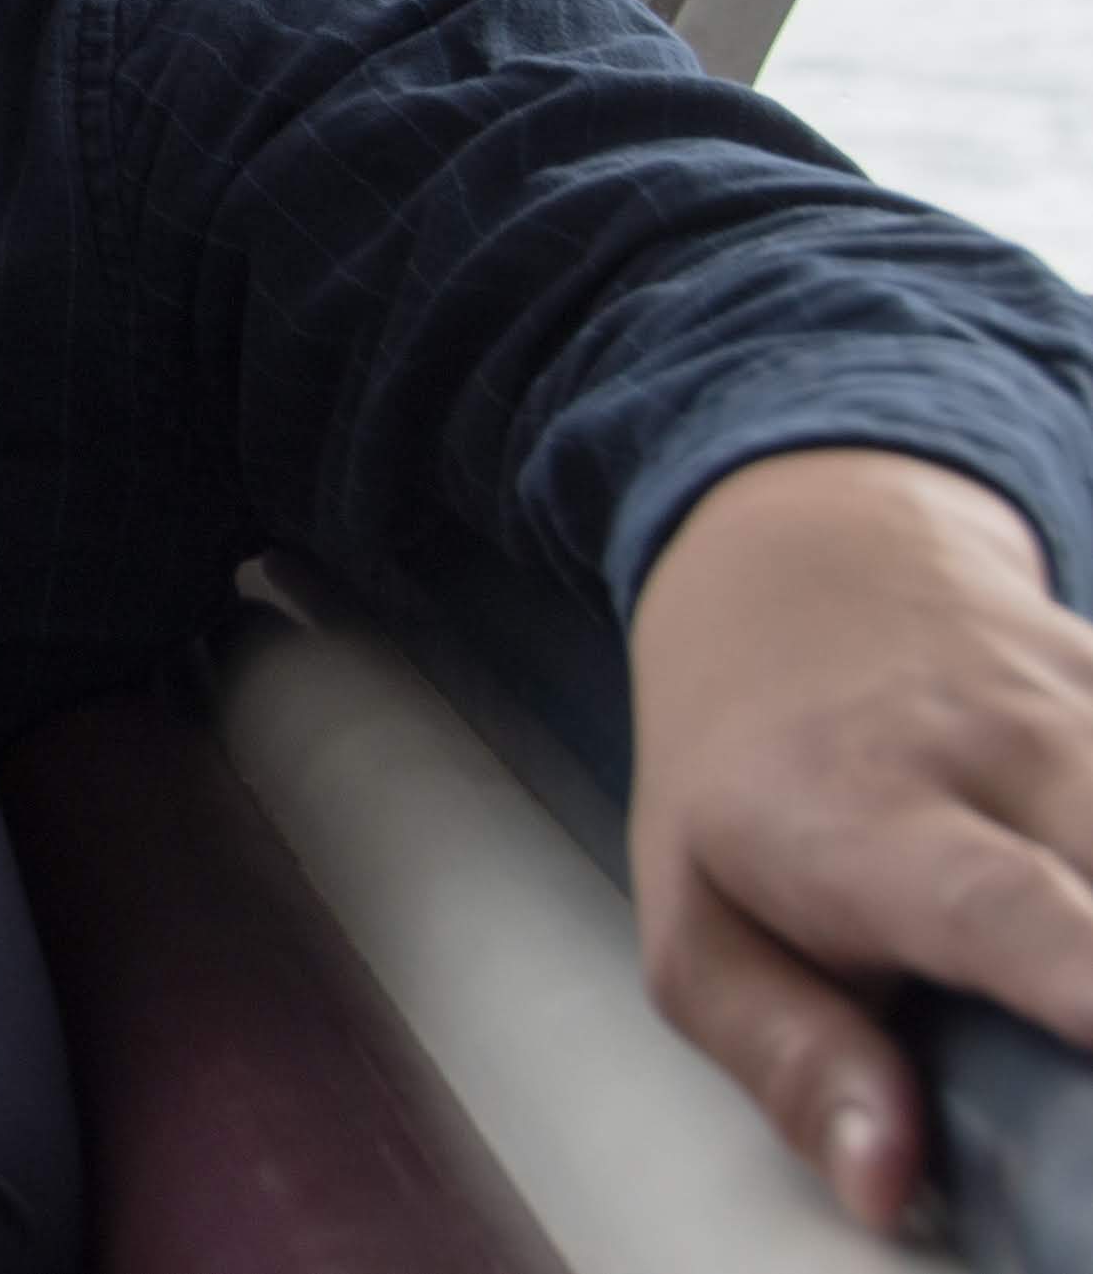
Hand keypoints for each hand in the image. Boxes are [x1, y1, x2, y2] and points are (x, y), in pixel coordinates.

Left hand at [628, 446, 1092, 1226]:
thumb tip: (884, 1183)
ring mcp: (1092, 709)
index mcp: (863, 815)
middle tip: (1074, 1030)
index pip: (997, 906)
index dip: (1081, 976)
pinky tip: (1079, 867)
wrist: (798, 571)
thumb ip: (790, 1059)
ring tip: (1064, 967)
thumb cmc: (742, 775)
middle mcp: (996, 746)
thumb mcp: (700, 923)